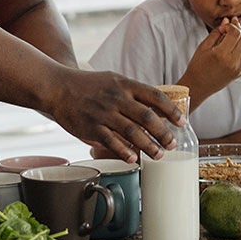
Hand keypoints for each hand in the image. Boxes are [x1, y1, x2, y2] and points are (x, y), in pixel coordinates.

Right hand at [47, 69, 180, 163]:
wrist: (58, 87)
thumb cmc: (89, 85)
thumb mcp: (114, 80)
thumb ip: (134, 93)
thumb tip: (157, 108)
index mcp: (125, 85)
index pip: (155, 96)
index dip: (171, 110)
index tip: (182, 122)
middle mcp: (117, 98)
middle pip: (147, 117)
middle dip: (163, 133)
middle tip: (172, 144)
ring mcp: (104, 114)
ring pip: (132, 132)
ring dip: (149, 145)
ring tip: (159, 155)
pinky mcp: (91, 127)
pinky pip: (111, 141)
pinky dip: (124, 151)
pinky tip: (133, 159)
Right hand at [183, 19, 240, 100]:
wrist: (197, 86)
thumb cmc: (197, 66)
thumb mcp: (204, 46)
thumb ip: (217, 32)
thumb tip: (227, 21)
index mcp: (221, 54)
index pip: (235, 33)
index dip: (231, 25)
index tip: (225, 24)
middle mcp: (232, 62)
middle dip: (238, 29)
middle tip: (230, 27)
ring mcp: (238, 68)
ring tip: (233, 40)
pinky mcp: (240, 73)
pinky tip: (238, 51)